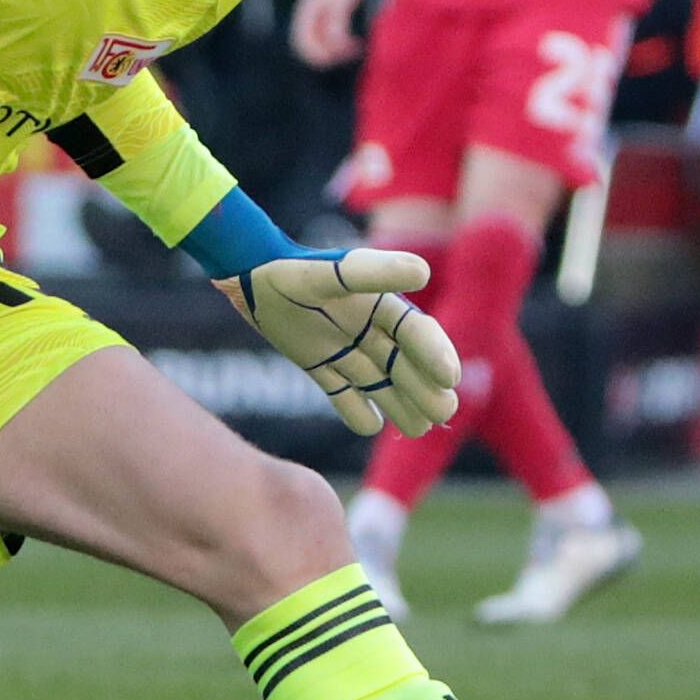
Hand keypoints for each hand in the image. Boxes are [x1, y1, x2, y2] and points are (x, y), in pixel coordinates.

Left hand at [217, 246, 460, 437]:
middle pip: (406, 364)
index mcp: (380, 304)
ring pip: (381, 383)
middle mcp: (368, 328)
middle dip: (426, 388)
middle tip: (444, 412)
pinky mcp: (319, 365)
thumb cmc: (294, 271)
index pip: (417, 334)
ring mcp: (345, 348)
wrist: (249, 279)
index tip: (450, 379)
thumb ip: (376, 272)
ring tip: (420, 427)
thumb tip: (424, 272)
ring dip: (401, 404)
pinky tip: (370, 426)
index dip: (436, 354)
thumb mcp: (336, 272)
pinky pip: (344, 393)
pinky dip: (356, 411)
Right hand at [289, 0, 368, 68]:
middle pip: (310, 49)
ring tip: (355, 47)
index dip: (318, 55)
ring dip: (335, 51)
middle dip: (328, 55)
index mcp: (304, 15)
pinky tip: (354, 41)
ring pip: (320, 46)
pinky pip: (328, 40)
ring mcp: (315, 20)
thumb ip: (336, 22)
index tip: (339, 55)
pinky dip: (339, 45)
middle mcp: (306, 20)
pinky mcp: (325, 19)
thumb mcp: (341, 1)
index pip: (302, 44)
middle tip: (350, 52)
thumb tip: (334, 42)